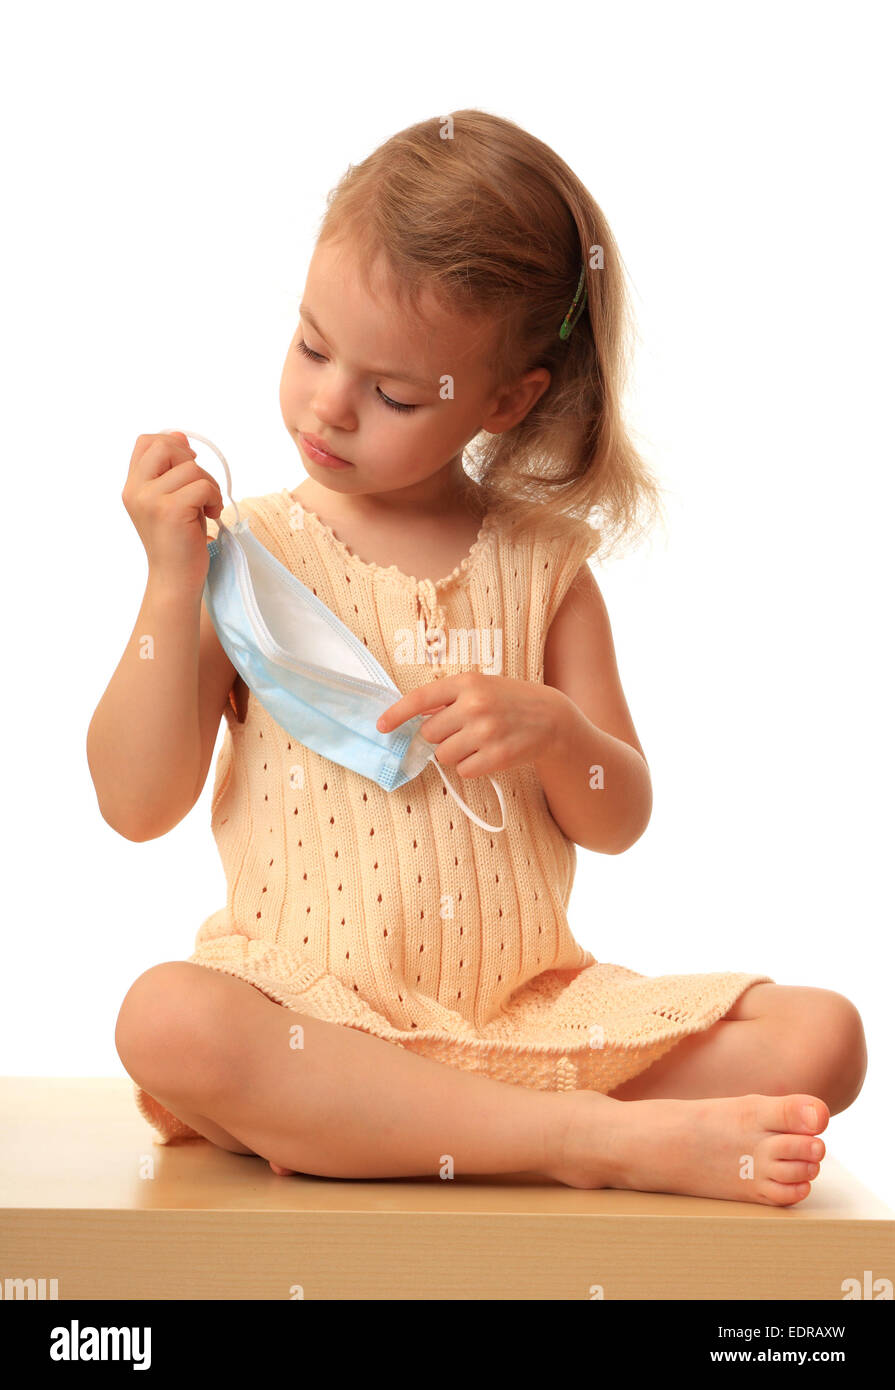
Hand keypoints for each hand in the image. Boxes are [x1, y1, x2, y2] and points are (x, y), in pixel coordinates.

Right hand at [122, 431, 223, 592]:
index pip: (146, 441)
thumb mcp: (170, 500)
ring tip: (206, 507)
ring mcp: (150, 500)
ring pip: (191, 467)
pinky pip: (202, 485)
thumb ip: (171, 470)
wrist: (175, 580)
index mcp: (132, 486)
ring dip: (209, 484)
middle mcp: (136, 491)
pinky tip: (210, 515)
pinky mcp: (170, 510)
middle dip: (192, 461)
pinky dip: (214, 498)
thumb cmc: (177, 541)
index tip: (188, 465)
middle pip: (165, 445)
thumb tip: (180, 435)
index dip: (172, 444)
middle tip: (200, 488)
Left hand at [375, 672, 564, 778]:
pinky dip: (470, 766)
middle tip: (463, 730)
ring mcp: (486, 732)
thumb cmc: (509, 701)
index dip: (396, 714)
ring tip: (477, 742)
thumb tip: (413, 719)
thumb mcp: (480, 687)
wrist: (551, 719)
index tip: (381, 726)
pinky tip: (488, 753)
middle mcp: (474, 705)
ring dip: (454, 753)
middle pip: (429, 733)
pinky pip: (463, 770)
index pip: (420, 699)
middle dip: (440, 736)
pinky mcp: (496, 756)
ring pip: (443, 755)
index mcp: (467, 683)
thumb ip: (448, 699)